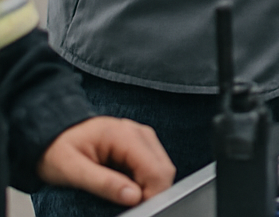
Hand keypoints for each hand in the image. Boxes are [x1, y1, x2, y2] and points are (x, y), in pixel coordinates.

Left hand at [37, 116, 174, 206]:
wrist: (53, 135)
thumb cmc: (58, 150)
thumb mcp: (72, 171)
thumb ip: (103, 183)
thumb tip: (133, 197)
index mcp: (124, 135)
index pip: (156, 169)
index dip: (151, 195)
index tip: (135, 211)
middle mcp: (138, 132)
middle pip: (164, 169)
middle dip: (151, 192)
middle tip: (128, 208)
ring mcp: (141, 137)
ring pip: (162, 168)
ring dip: (148, 187)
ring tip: (123, 198)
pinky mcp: (140, 144)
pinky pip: (153, 166)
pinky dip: (144, 182)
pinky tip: (125, 188)